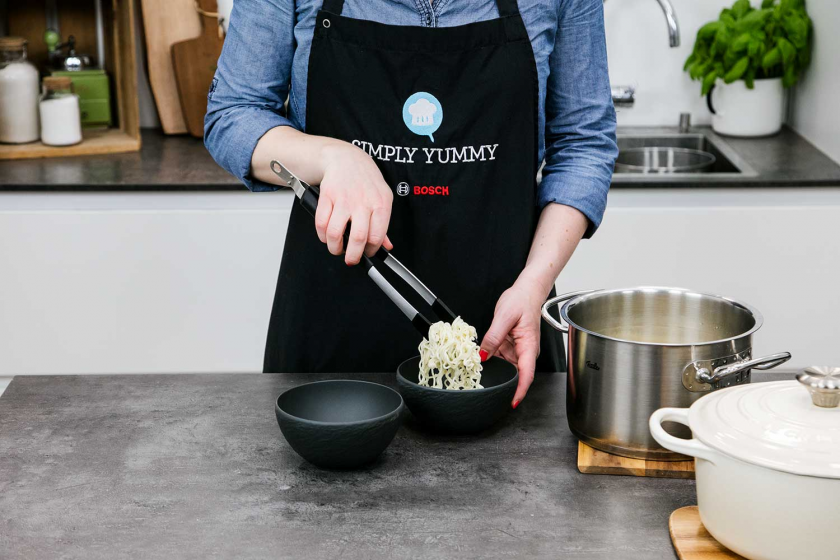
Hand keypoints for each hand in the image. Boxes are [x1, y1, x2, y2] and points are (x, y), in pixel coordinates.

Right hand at [315, 141, 393, 264]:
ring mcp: (344, 199)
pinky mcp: (327, 196)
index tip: (367, 253)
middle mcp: (362, 202)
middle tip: (351, 259)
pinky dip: (322, 235)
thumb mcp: (382, 198)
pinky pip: (321, 223)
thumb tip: (386, 246)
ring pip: (335, 233)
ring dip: (334, 247)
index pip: (377, 236)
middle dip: (353, 256)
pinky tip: (326, 236)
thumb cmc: (365, 180)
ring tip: (337, 248)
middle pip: (358, 238)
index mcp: (380, 204)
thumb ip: (383, 224)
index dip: (371, 250)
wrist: (346, 159)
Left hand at [479, 274, 547, 407]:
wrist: (526, 291)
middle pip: (515, 374)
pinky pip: (499, 357)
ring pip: (505, 366)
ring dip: (494, 369)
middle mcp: (525, 352)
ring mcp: (517, 350)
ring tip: (478, 370)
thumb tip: (482, 355)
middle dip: (502, 382)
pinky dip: (490, 359)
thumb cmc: (521, 301)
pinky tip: (480, 358)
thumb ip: (493, 337)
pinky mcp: (509, 346)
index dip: (520, 390)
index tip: (512, 402)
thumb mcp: (504, 317)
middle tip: (484, 387)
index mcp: (529, 346)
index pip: (527, 374)